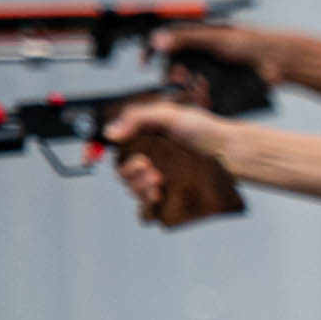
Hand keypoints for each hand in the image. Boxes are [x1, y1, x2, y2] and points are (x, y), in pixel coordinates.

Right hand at [101, 99, 244, 228]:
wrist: (231, 152)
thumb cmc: (204, 130)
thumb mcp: (169, 114)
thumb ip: (138, 118)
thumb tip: (111, 133)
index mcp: (143, 136)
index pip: (112, 145)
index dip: (93, 150)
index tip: (89, 156)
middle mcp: (148, 157)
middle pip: (120, 170)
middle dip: (129, 171)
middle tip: (148, 167)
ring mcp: (159, 176)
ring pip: (132, 188)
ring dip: (138, 186)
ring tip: (158, 179)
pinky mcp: (170, 193)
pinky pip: (147, 205)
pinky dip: (147, 201)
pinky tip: (158, 193)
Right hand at [152, 20, 292, 84]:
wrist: (278, 62)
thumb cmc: (250, 42)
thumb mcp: (216, 39)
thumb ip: (187, 39)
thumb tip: (158, 40)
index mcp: (197, 31)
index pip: (164, 36)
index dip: (151, 48)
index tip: (144, 62)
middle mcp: (200, 47)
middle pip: (173, 60)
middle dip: (173, 71)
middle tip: (179, 79)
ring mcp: (210, 65)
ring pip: (187, 78)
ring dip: (188, 85)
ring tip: (197, 88)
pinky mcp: (219, 80)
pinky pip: (202, 90)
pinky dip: (200, 94)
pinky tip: (205, 97)